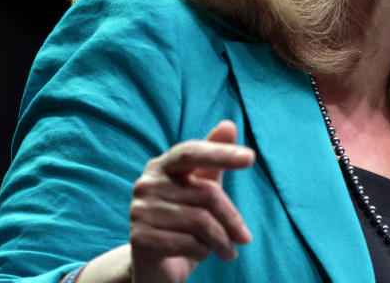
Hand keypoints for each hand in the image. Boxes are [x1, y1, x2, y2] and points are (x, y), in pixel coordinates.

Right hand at [128, 120, 254, 282]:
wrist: (156, 264)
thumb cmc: (184, 221)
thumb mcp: (202, 188)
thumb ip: (215, 159)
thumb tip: (229, 124)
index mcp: (163, 165)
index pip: (193, 152)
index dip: (221, 153)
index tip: (250, 157)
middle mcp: (147, 182)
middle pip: (206, 194)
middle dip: (231, 219)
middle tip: (244, 238)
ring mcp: (140, 209)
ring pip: (200, 222)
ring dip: (221, 241)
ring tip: (227, 250)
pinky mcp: (140, 237)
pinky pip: (189, 243)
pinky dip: (203, 252)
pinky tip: (201, 253)